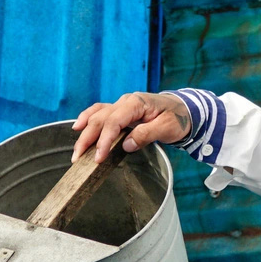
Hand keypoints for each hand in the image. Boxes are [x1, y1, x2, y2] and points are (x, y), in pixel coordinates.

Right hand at [72, 91, 190, 163]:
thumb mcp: (167, 128)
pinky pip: (99, 112)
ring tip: (77, 151)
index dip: (104, 140)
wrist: (183, 110)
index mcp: (137, 103)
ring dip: (84, 133)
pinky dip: (87, 119)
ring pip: (96, 116)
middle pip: (100, 119)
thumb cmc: (177, 118)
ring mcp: (121, 105)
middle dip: (88, 139)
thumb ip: (146, 135)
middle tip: (79, 159)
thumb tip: (126, 145)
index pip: (114, 121)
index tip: (98, 157)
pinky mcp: (120, 111)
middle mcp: (125, 102)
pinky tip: (78, 128)